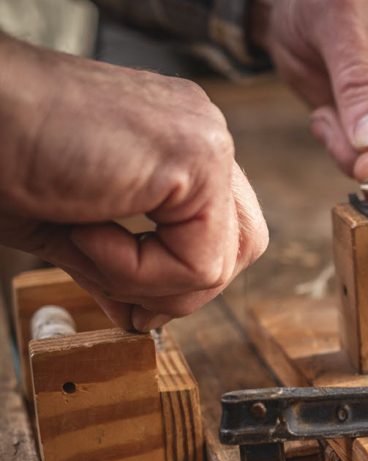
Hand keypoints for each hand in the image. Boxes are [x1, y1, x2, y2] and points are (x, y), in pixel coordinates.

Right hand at [0, 35, 267, 330]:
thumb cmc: (1, 157)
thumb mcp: (72, 228)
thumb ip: (120, 269)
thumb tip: (142, 319)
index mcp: (180, 142)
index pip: (224, 231)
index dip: (179, 279)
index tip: (128, 300)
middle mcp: (203, 133)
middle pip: (243, 248)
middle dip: (180, 290)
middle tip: (122, 295)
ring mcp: (206, 140)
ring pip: (222, 263)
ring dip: (150, 284)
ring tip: (88, 244)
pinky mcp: (198, 158)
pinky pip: (198, 264)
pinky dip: (135, 273)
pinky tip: (85, 228)